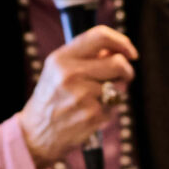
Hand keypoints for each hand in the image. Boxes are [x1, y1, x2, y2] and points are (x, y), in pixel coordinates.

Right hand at [17, 24, 137, 168]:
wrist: (37, 131)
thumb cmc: (53, 96)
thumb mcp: (59, 69)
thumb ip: (87, 56)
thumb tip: (120, 50)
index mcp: (61, 58)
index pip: (100, 36)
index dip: (122, 42)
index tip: (131, 53)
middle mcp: (70, 74)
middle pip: (118, 63)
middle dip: (126, 70)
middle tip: (121, 77)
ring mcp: (82, 96)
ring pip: (120, 86)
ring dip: (116, 91)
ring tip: (95, 97)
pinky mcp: (92, 115)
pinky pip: (115, 106)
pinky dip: (109, 108)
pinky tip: (91, 112)